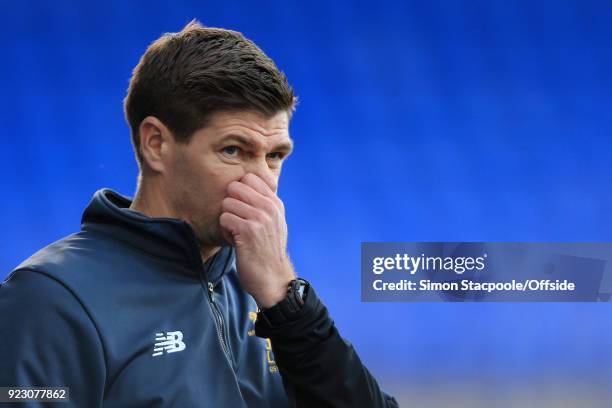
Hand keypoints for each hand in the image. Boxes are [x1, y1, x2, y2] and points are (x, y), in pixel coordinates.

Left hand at [219, 172, 295, 307]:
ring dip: (227, 220)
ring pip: (227, 203)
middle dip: (231, 204)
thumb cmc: (268, 252)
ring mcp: (260, 218)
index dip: (239, 192)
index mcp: (275, 203)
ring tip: (237, 233)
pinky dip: (225, 232)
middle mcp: (269, 207)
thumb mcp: (275, 223)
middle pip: (235, 187)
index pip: (250, 177)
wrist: (273, 279)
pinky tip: (235, 241)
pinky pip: (224, 218)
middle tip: (237, 221)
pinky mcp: (247, 230)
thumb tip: (247, 184)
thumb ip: (265, 204)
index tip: (243, 208)